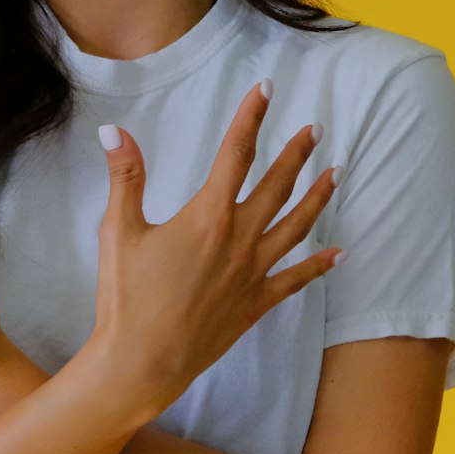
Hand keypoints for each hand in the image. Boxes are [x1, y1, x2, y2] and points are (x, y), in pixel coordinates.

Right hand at [91, 82, 343, 419]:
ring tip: (336, 173)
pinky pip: (295, 280)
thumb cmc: (125, 298)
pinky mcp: (255, 304)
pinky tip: (338, 254)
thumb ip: (125, 177)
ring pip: (296, 226)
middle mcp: (238, 240)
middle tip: (314, 129)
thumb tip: (116, 131)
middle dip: (297, 153)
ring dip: (318, 198)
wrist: (141, 362)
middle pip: (277, 185)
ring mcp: (252, 273)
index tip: (266, 90)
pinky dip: (319, 265)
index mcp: (207, 216)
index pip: (235, 153)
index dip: (251, 118)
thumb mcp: (119, 231)